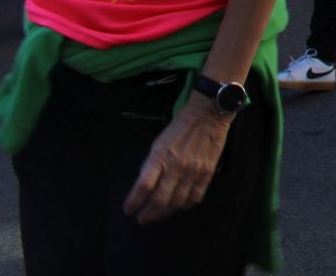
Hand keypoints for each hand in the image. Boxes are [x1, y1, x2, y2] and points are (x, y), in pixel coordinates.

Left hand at [122, 100, 234, 224]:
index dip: (134, 202)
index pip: (143, 187)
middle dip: (148, 215)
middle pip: (159, 200)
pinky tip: (180, 204)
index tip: (128, 210)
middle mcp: (176, 166)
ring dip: (165, 213)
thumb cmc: (178, 128)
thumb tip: (144, 188)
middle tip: (142, 220)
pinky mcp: (207, 172)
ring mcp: (193, 171)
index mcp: (159, 157)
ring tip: (159, 214)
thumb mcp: (158, 144)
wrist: (208, 115)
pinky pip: (195, 197)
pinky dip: (185, 205)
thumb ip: (152, 166)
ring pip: (177, 202)